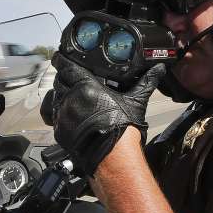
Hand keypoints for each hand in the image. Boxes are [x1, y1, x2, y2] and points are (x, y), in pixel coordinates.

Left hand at [40, 53, 165, 174]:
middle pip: (59, 81)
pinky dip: (58, 111)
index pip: (66, 67)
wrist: (112, 155)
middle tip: (69, 76)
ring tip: (69, 95)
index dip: (61, 60)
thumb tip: (158, 70)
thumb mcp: (135, 101)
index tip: (60, 57)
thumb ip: (146, 82)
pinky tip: (66, 112)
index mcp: (86, 87)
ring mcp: (63, 115)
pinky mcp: (60, 130)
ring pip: (54, 97)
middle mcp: (71, 98)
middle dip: (63, 77)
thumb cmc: (122, 128)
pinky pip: (53, 116)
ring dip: (60, 94)